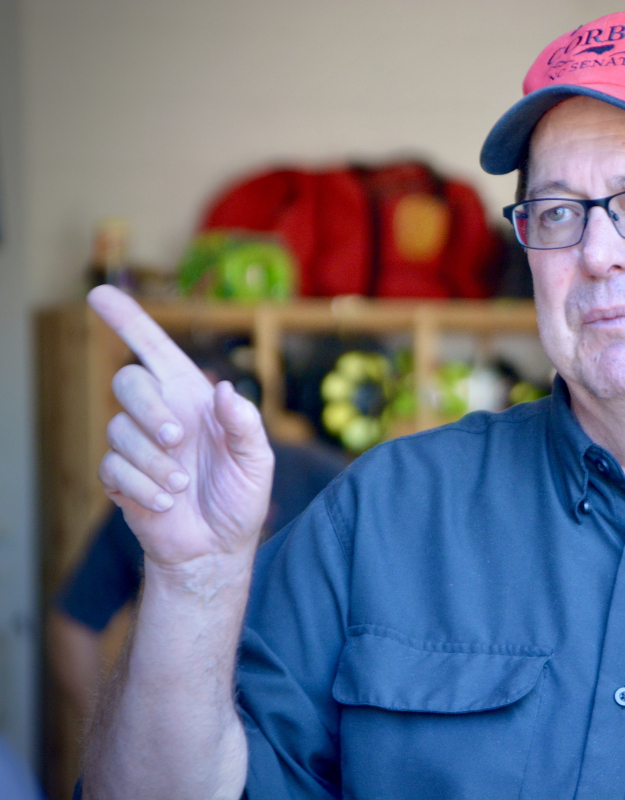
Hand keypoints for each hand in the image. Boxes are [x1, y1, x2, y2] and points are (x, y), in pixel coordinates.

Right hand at [89, 286, 273, 566]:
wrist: (218, 547)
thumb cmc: (240, 497)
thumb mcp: (258, 460)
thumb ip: (246, 424)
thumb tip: (223, 391)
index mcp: (193, 399)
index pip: (155, 349)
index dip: (129, 320)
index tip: (100, 293)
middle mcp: (161, 414)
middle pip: (128, 382)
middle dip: (149, 408)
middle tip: (177, 438)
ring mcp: (137, 445)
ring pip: (119, 430)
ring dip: (154, 461)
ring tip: (182, 486)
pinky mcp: (120, 477)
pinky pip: (113, 468)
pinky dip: (143, 487)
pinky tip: (166, 502)